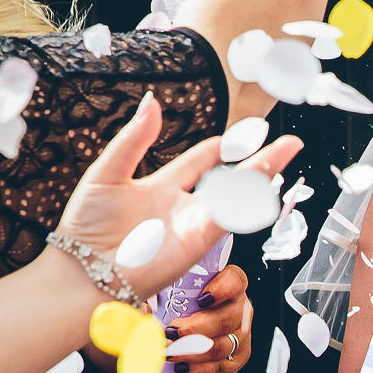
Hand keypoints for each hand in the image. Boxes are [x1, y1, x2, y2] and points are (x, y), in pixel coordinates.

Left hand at [52, 92, 300, 302]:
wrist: (83, 272)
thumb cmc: (86, 228)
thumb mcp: (108, 172)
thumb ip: (133, 139)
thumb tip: (152, 100)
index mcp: (161, 187)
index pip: (202, 160)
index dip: (225, 145)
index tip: (249, 131)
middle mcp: (183, 206)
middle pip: (231, 177)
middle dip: (262, 159)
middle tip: (290, 143)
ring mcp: (194, 224)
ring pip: (238, 194)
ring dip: (263, 172)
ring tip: (285, 151)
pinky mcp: (199, 241)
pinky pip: (229, 214)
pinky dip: (248, 196)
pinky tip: (264, 177)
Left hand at [164, 264, 253, 372]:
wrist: (183, 331)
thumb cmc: (175, 305)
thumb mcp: (167, 292)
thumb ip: (161, 295)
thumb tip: (143, 311)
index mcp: (229, 284)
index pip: (235, 281)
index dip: (222, 290)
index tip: (201, 299)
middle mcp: (240, 308)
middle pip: (227, 319)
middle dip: (196, 329)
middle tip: (171, 333)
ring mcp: (242, 334)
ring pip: (223, 345)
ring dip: (193, 352)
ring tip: (169, 352)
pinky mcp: (238, 356)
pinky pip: (223, 366)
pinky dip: (201, 369)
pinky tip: (182, 366)